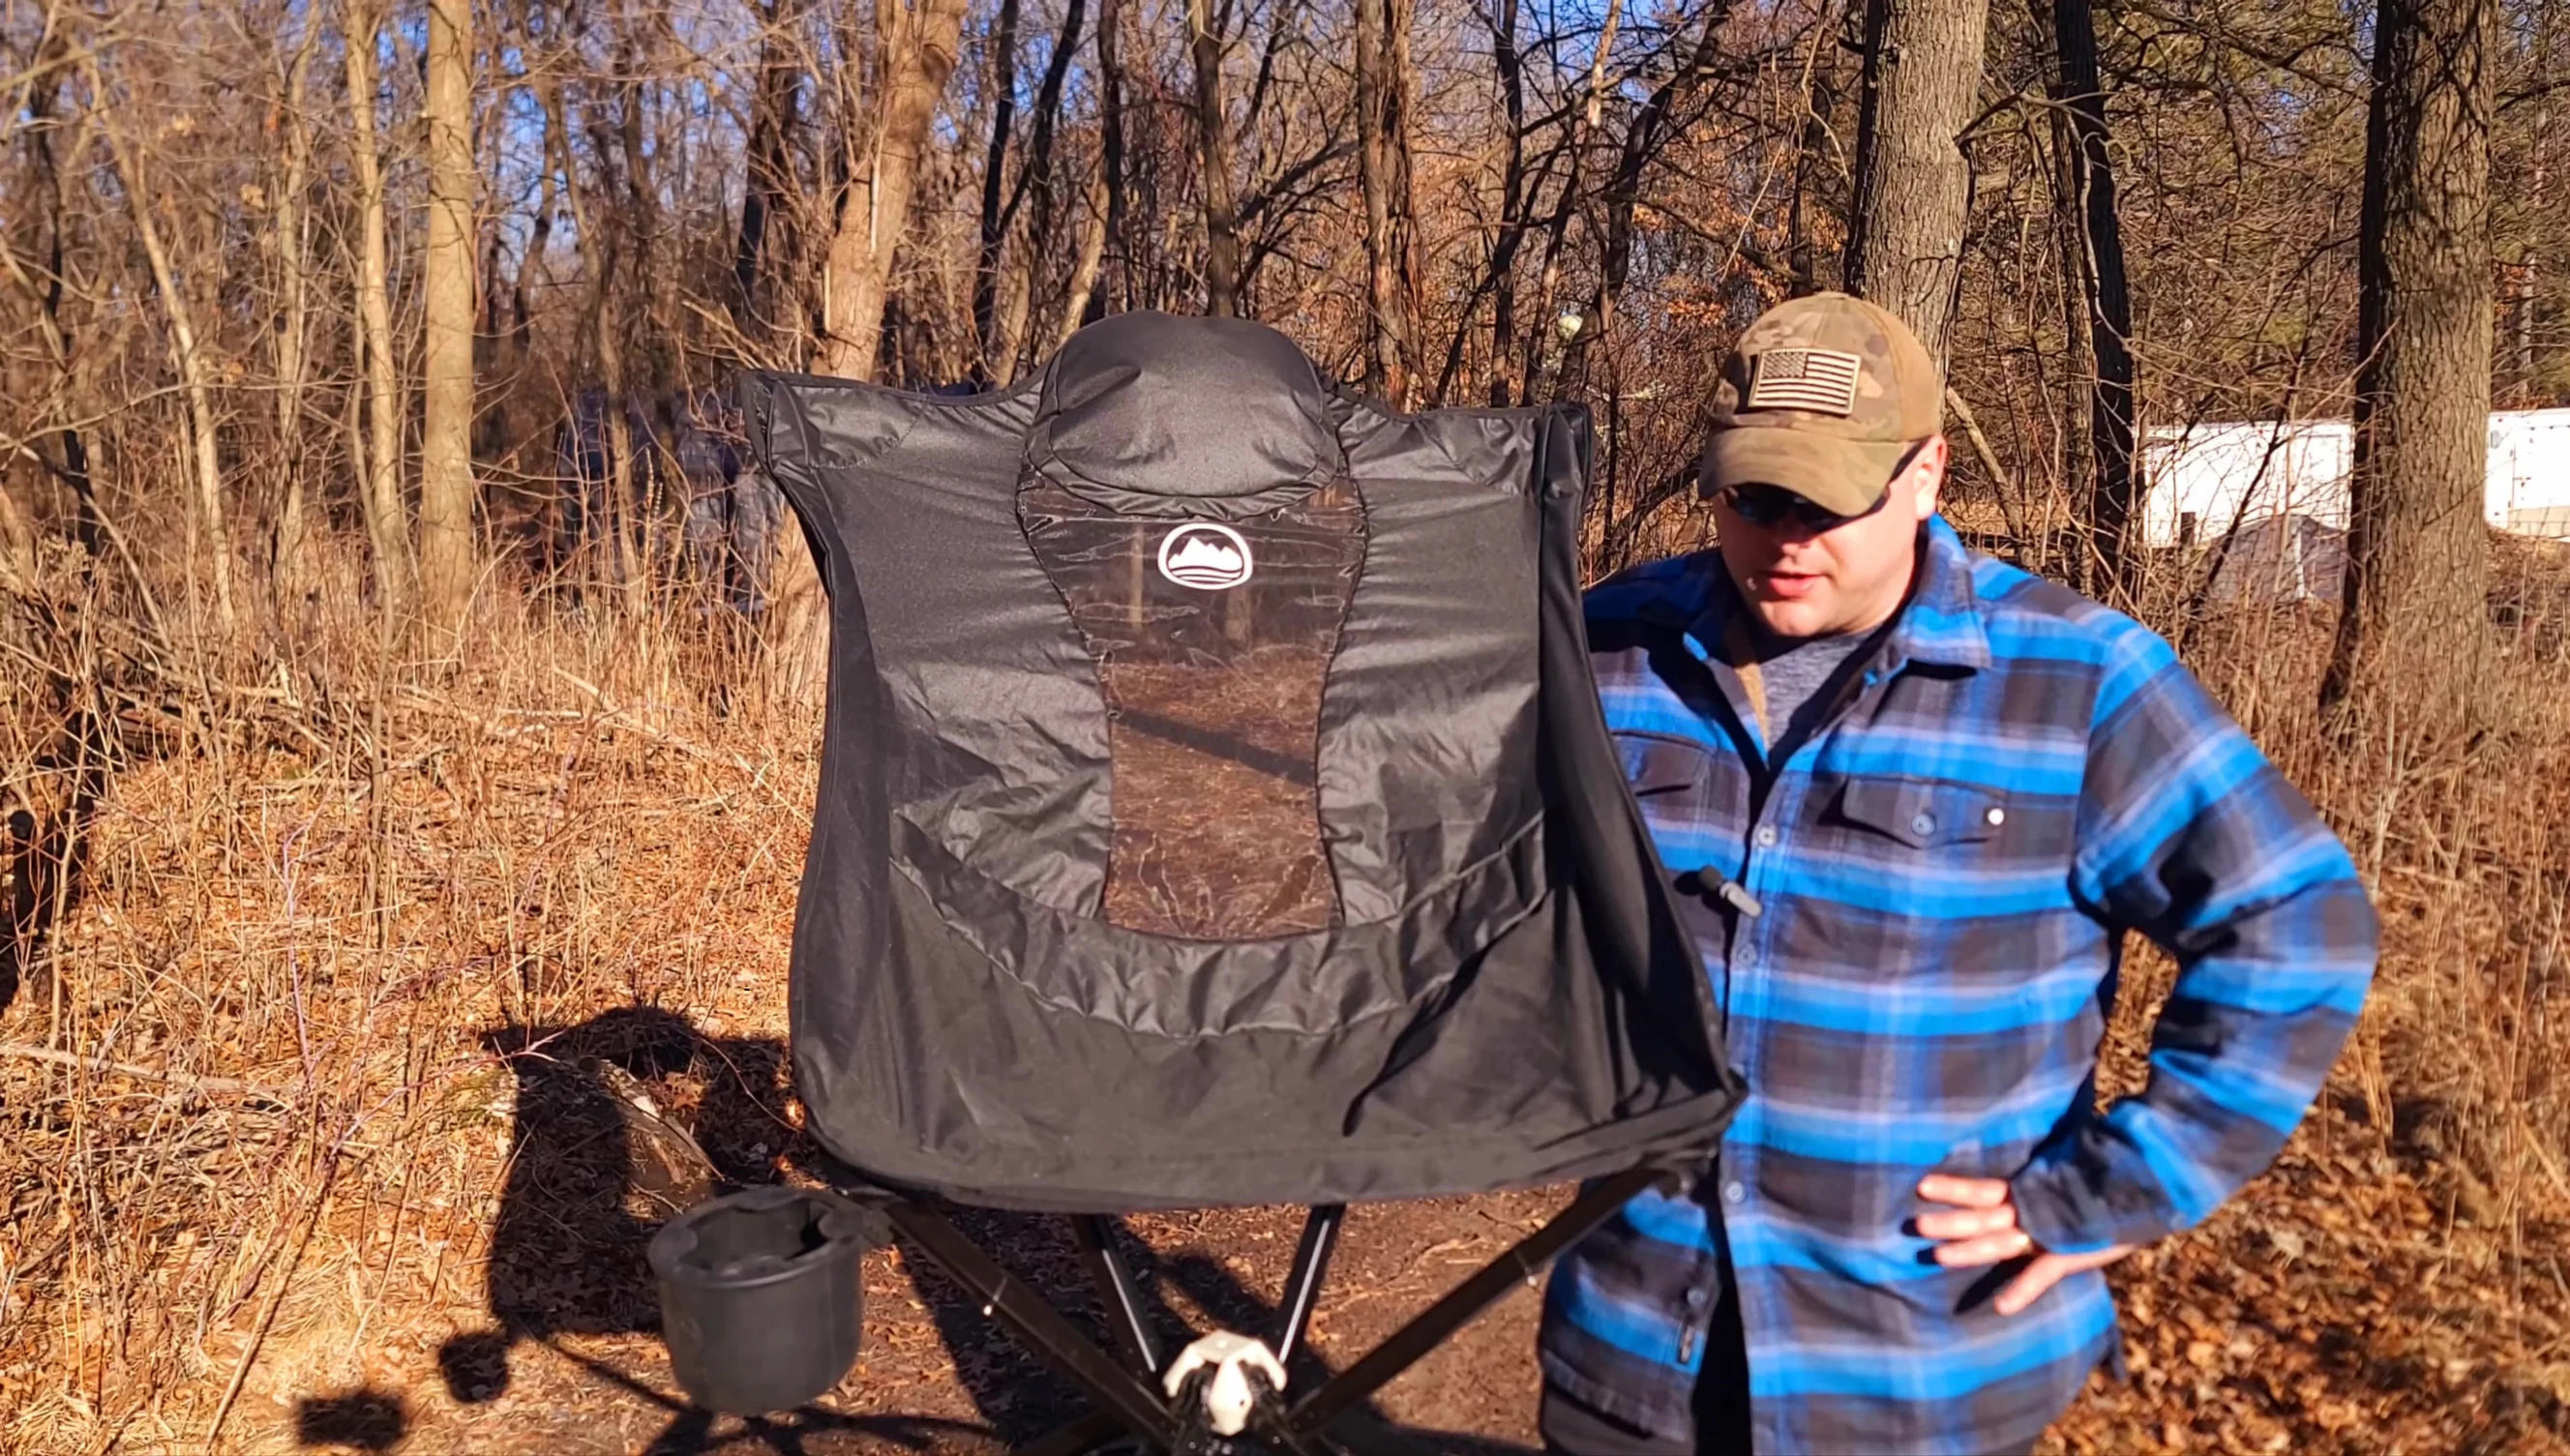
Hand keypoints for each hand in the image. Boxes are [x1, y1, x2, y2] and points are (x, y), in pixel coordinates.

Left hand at [1914, 1175, 2134, 1316]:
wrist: (2147, 1191)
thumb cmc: (2100, 1188)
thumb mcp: (2063, 1182)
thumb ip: (2035, 1184)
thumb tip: (2006, 1185)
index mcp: (2029, 1192)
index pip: (1983, 1190)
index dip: (1954, 1188)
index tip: (1921, 1185)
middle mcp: (2032, 1211)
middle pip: (1983, 1215)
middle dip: (1950, 1222)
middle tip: (1917, 1226)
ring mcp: (2048, 1232)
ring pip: (2001, 1239)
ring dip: (1971, 1250)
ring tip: (1938, 1257)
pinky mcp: (2068, 1253)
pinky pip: (2042, 1274)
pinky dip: (2022, 1291)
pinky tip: (2001, 1307)